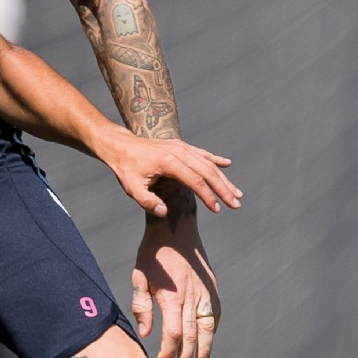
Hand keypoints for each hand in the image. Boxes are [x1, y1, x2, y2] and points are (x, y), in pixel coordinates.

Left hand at [96, 132, 240, 218]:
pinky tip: (227, 164)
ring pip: (208, 163)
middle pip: (208, 172)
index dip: (208, 196)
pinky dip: (215, 159)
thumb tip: (164, 212)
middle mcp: (179, 152)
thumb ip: (147, 201)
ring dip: (223, 178)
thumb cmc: (126, 168)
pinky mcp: (181, 145)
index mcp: (169, 163)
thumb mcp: (132, 188)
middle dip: (224, 189)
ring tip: (237, 193)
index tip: (217, 210)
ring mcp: (181, 147)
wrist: (120, 145)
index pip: (196, 181)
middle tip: (236, 204)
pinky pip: (202, 153)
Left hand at [129, 210, 219, 357]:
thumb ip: (142, 306)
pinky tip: (206, 343)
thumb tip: (146, 333)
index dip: (168, 352)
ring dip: (204, 350)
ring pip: (208, 328)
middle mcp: (192, 297)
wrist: (175, 228)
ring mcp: (205, 292)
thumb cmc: (153, 254)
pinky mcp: (212, 288)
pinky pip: (214, 315)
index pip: (173, 334)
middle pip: (192, 336)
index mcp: (172, 297)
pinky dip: (212, 331)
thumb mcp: (140, 277)